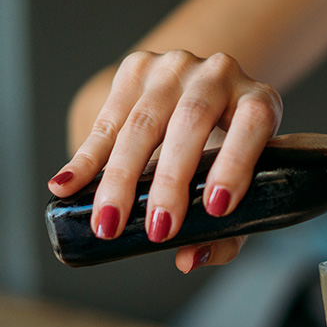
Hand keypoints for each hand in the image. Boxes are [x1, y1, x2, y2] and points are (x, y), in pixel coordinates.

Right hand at [47, 50, 282, 269]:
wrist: (205, 96)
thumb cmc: (231, 155)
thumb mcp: (243, 187)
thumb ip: (229, 230)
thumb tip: (190, 260)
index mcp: (259, 100)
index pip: (253, 123)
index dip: (236, 163)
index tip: (216, 208)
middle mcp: (219, 74)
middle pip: (191, 121)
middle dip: (171, 181)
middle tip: (158, 230)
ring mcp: (175, 67)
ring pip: (143, 122)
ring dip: (121, 178)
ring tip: (108, 223)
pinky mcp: (136, 69)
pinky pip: (107, 119)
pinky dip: (86, 157)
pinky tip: (66, 185)